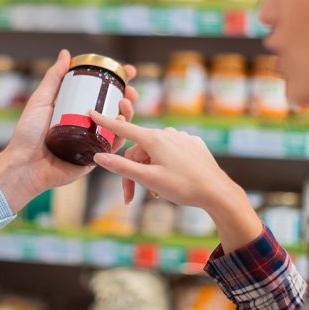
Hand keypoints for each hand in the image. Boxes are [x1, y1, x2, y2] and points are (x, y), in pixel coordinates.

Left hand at [0, 50, 137, 212]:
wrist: (24, 164)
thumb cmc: (27, 133)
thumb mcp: (41, 100)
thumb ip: (53, 78)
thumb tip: (66, 54)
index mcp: (75, 108)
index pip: (101, 91)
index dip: (118, 81)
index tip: (128, 71)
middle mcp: (86, 123)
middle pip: (114, 107)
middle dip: (128, 97)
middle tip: (131, 91)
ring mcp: (91, 140)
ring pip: (118, 126)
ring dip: (128, 113)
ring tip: (126, 104)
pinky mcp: (94, 157)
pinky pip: (113, 146)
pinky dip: (122, 135)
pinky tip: (122, 123)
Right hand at [89, 112, 262, 252]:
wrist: (217, 192)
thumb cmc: (182, 186)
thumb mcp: (148, 179)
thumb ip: (121, 167)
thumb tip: (98, 157)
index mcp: (154, 139)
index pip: (124, 129)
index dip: (105, 122)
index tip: (91, 112)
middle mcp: (168, 134)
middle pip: (139, 151)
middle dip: (132, 172)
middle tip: (130, 197)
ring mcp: (182, 138)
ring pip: (155, 154)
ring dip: (149, 172)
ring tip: (155, 193)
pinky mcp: (193, 145)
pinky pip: (171, 153)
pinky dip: (165, 166)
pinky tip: (171, 181)